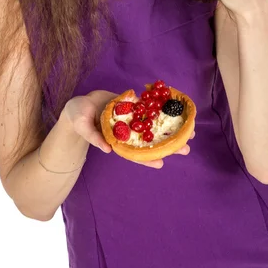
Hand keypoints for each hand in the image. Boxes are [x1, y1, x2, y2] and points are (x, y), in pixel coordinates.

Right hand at [62, 91, 194, 169]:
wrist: (80, 103)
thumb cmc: (78, 117)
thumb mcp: (82, 126)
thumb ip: (93, 137)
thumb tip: (107, 149)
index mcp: (117, 141)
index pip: (134, 153)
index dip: (147, 159)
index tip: (161, 164)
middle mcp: (128, 132)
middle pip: (150, 141)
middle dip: (167, 145)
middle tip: (186, 148)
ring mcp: (132, 119)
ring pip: (154, 126)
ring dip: (170, 128)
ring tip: (189, 131)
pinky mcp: (132, 106)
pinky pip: (149, 108)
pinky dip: (161, 109)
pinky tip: (175, 109)